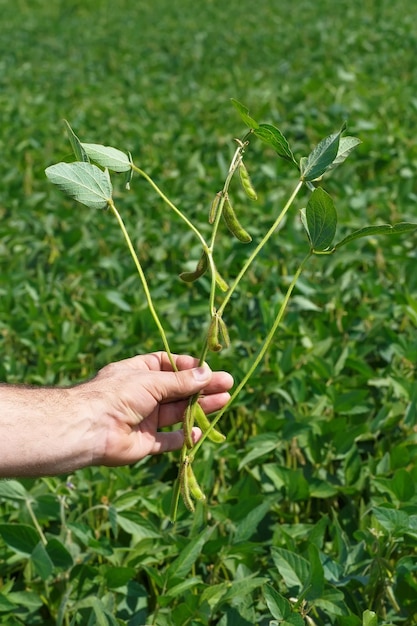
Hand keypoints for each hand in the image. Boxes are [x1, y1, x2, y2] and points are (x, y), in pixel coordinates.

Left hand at [84, 352, 233, 465]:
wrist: (91, 428)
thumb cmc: (118, 395)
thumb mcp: (152, 381)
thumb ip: (181, 381)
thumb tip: (207, 373)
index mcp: (138, 373)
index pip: (167, 365)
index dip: (188, 367)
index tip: (207, 369)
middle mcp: (141, 395)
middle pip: (177, 390)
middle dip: (202, 387)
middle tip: (227, 385)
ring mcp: (144, 419)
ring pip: (177, 413)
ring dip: (199, 408)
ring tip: (224, 401)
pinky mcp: (144, 443)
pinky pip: (168, 440)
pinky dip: (184, 437)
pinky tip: (199, 431)